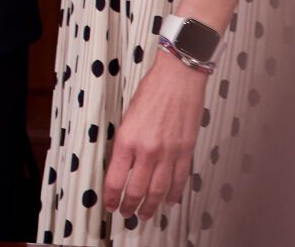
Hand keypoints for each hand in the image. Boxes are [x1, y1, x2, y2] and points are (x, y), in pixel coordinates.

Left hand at [104, 49, 208, 221]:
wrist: (178, 79)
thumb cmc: (152, 90)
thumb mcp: (127, 116)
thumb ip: (126, 142)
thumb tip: (123, 164)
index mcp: (127, 140)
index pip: (115, 178)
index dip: (111, 197)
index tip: (109, 205)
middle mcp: (147, 150)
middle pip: (137, 190)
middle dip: (130, 206)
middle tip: (126, 214)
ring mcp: (169, 154)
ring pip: (158, 190)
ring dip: (151, 206)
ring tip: (146, 215)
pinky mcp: (185, 153)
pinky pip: (179, 180)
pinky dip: (173, 193)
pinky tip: (169, 201)